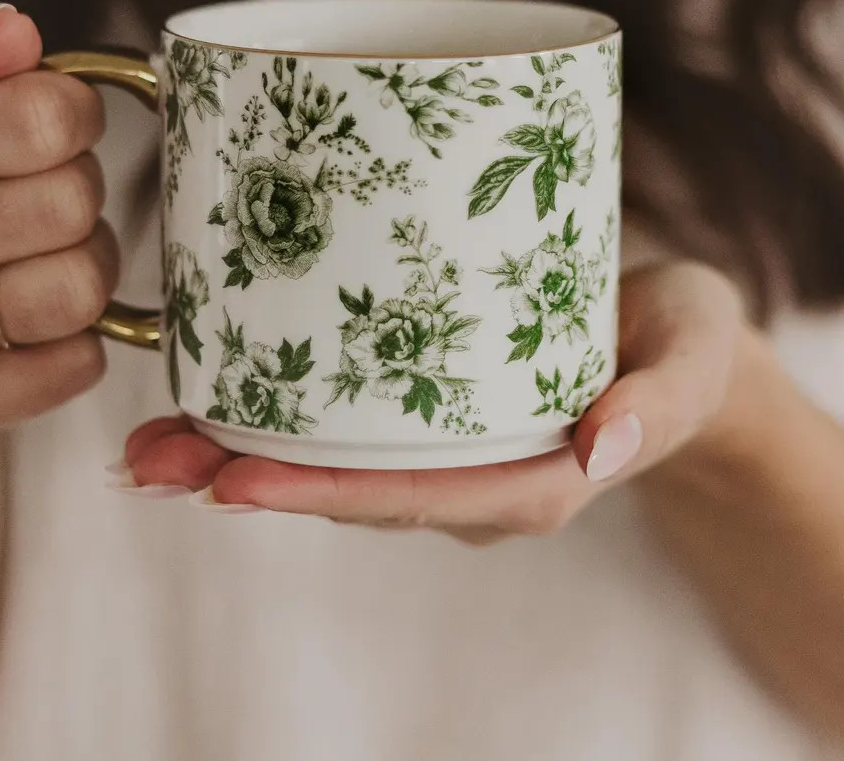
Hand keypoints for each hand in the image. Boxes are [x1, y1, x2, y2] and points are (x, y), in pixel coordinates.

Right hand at [0, 7, 115, 432]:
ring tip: (43, 256)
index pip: (44, 120)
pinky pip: (77, 366)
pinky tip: (37, 322)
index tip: (55, 127)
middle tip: (44, 199)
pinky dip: (78, 342)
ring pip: (81, 289)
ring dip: (87, 267)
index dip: (74, 116)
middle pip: (72, 204)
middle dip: (78, 192)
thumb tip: (13, 30)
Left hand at [122, 262, 746, 542]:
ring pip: (338, 470)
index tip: (235, 484)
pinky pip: (350, 434)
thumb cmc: (686, 349)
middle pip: (356, 494)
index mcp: (536, 480)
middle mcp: (479, 480)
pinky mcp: (434, 416)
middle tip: (151, 459)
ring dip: (244, 457)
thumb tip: (599, 446)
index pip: (420, 499)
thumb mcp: (692, 361)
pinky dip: (279, 424)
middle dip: (251, 481)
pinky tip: (215, 402)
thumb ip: (657, 405)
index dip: (327, 496)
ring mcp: (451, 454)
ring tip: (152, 439)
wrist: (675, 344)